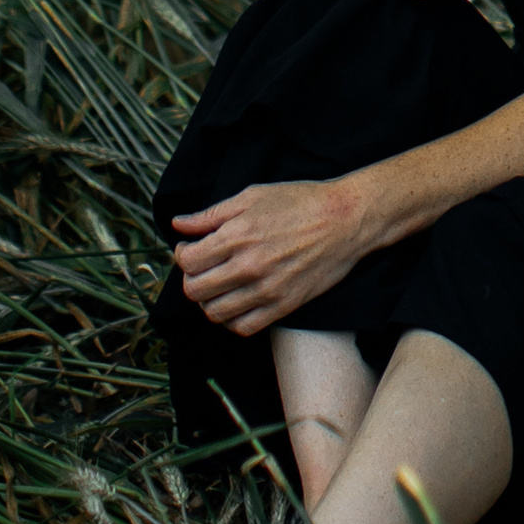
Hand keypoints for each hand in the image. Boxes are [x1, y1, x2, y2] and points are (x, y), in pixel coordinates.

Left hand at [171, 175, 374, 332]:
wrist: (345, 219)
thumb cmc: (300, 202)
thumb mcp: (253, 196)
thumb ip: (212, 213)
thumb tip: (179, 224)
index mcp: (238, 233)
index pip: (188, 261)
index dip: (182, 255)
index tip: (190, 249)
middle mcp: (248, 264)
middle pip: (196, 290)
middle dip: (191, 279)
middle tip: (202, 268)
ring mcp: (266, 289)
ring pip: (215, 313)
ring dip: (209, 301)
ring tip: (219, 286)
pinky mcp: (283, 306)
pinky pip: (243, 327)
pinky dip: (232, 319)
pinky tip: (237, 302)